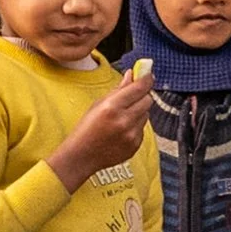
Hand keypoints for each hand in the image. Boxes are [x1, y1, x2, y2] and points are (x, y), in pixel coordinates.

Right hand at [48, 70, 154, 190]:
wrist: (81, 156)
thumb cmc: (86, 129)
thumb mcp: (98, 104)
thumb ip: (118, 89)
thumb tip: (131, 75)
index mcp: (112, 107)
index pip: (139, 88)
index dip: (146, 79)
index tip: (148, 75)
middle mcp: (124, 121)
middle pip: (147, 100)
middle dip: (141, 96)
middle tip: (132, 98)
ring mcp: (131, 135)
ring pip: (146, 114)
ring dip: (138, 112)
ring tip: (122, 118)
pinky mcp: (135, 145)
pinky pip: (142, 129)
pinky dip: (136, 126)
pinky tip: (121, 130)